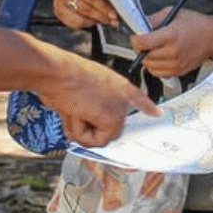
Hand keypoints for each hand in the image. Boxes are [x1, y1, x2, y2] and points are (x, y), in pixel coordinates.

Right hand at [35, 50, 157, 145]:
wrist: (57, 72)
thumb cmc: (62, 76)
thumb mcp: (77, 87)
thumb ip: (88, 102)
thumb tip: (85, 114)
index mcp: (116, 84)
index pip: (137, 97)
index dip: (147, 106)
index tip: (156, 113)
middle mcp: (121, 96)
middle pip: (110, 130)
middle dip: (89, 129)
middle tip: (74, 111)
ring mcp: (117, 108)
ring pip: (100, 138)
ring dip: (81, 130)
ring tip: (73, 109)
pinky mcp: (111, 119)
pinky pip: (95, 141)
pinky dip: (80, 132)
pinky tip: (74, 113)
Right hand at [52, 0, 117, 28]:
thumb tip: (114, 4)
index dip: (104, 8)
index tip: (115, 15)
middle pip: (86, 10)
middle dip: (103, 17)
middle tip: (114, 21)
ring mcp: (59, 4)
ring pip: (80, 20)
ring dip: (96, 22)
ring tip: (106, 21)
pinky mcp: (58, 12)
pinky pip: (74, 24)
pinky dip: (86, 24)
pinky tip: (94, 21)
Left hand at [131, 8, 212, 77]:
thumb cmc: (196, 24)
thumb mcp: (173, 14)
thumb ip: (154, 19)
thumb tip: (138, 24)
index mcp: (171, 35)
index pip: (144, 43)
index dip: (135, 40)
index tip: (135, 37)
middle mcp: (174, 52)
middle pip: (145, 56)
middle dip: (140, 49)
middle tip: (144, 43)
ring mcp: (177, 64)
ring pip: (150, 66)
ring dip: (147, 59)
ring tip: (152, 50)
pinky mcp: (179, 71)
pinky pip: (159, 74)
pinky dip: (155, 67)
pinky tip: (159, 58)